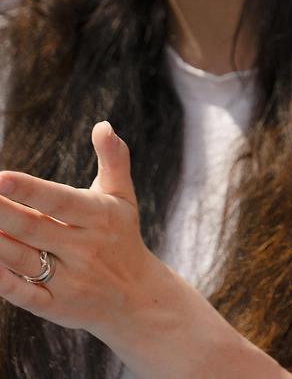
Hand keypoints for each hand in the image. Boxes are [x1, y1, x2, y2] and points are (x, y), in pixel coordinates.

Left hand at [0, 122, 175, 344]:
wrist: (137, 297)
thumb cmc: (121, 236)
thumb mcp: (123, 198)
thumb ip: (114, 160)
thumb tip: (103, 126)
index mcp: (98, 216)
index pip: (59, 200)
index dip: (29, 190)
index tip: (0, 177)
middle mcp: (84, 247)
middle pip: (32, 228)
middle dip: (0, 213)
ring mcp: (69, 278)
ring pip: (22, 259)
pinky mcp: (54, 305)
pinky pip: (22, 294)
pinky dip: (1, 281)